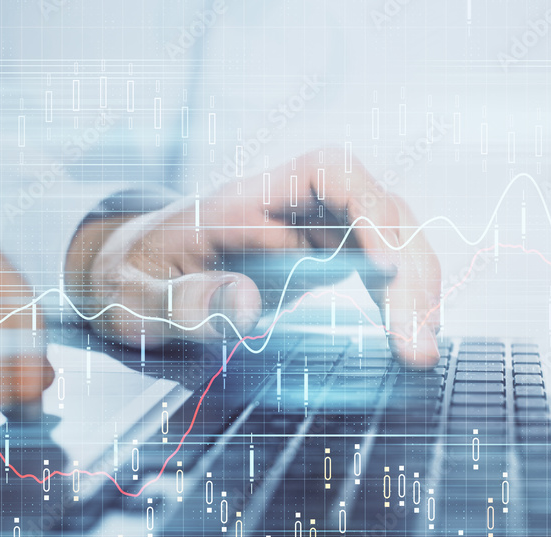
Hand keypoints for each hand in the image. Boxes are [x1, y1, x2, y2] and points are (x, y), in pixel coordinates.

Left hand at [66, 148, 441, 366]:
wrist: (130, 275)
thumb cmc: (129, 281)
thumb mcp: (133, 297)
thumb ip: (179, 301)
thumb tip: (246, 303)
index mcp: (244, 198)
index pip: (329, 172)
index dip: (371, 210)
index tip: (388, 267)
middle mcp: (289, 204)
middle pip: (377, 206)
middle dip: (409, 268)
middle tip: (417, 342)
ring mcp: (311, 229)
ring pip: (389, 235)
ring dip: (416, 286)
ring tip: (421, 349)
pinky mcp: (321, 257)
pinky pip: (378, 264)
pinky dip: (400, 297)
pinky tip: (408, 335)